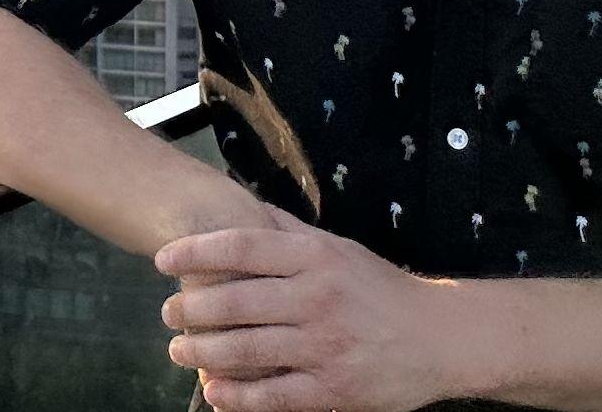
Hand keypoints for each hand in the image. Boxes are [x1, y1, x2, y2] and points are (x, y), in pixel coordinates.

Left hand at [155, 205, 453, 411]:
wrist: (436, 337)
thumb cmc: (381, 288)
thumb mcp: (341, 249)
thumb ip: (292, 232)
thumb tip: (247, 208)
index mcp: (317, 257)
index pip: (243, 247)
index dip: (197, 250)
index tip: (164, 257)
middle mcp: (316, 297)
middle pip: (235, 300)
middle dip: (191, 306)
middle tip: (168, 310)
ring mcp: (322, 345)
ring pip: (245, 349)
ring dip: (201, 350)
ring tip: (177, 348)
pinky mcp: (331, 390)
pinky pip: (271, 395)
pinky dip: (236, 395)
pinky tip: (213, 391)